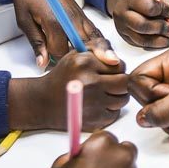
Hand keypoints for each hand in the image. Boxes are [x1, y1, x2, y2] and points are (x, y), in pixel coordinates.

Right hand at [8, 51, 127, 130]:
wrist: (44, 101)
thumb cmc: (64, 76)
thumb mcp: (78, 53)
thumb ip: (100, 48)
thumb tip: (116, 60)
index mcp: (85, 63)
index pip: (120, 65)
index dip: (116, 69)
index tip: (107, 72)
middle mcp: (89, 82)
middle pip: (125, 83)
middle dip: (120, 83)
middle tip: (110, 84)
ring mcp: (92, 103)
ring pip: (123, 99)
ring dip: (116, 97)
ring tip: (101, 94)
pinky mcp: (93, 120)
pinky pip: (114, 114)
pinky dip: (109, 110)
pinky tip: (95, 105)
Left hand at [11, 0, 118, 69]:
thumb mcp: (24, 21)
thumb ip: (36, 43)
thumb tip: (42, 63)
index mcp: (54, 21)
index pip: (61, 51)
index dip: (56, 61)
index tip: (50, 65)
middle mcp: (71, 19)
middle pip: (86, 44)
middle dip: (93, 59)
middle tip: (101, 70)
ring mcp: (80, 16)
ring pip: (96, 37)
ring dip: (102, 51)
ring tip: (112, 64)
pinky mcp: (83, 15)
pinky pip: (95, 31)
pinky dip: (101, 42)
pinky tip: (105, 52)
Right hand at [105, 0, 168, 48]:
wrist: (126, 0)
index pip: (148, 7)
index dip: (162, 10)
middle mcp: (123, 14)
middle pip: (142, 26)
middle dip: (162, 29)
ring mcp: (123, 28)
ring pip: (142, 39)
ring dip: (161, 40)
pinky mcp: (127, 38)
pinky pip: (142, 45)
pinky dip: (157, 44)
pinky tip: (166, 40)